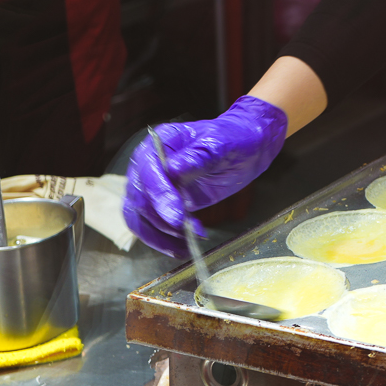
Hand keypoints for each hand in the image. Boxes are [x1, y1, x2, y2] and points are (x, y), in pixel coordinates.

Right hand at [123, 97, 287, 256]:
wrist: (245, 148)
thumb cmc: (234, 139)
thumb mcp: (221, 145)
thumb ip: (198, 157)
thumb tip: (173, 169)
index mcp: (159, 142)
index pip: (149, 173)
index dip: (160, 197)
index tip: (178, 217)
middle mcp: (148, 164)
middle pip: (139, 198)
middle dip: (162, 220)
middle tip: (187, 232)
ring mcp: (151, 185)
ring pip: (139, 217)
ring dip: (159, 236)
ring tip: (186, 245)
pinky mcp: (160, 203)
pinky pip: (151, 225)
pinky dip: (163, 240)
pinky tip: (182, 247)